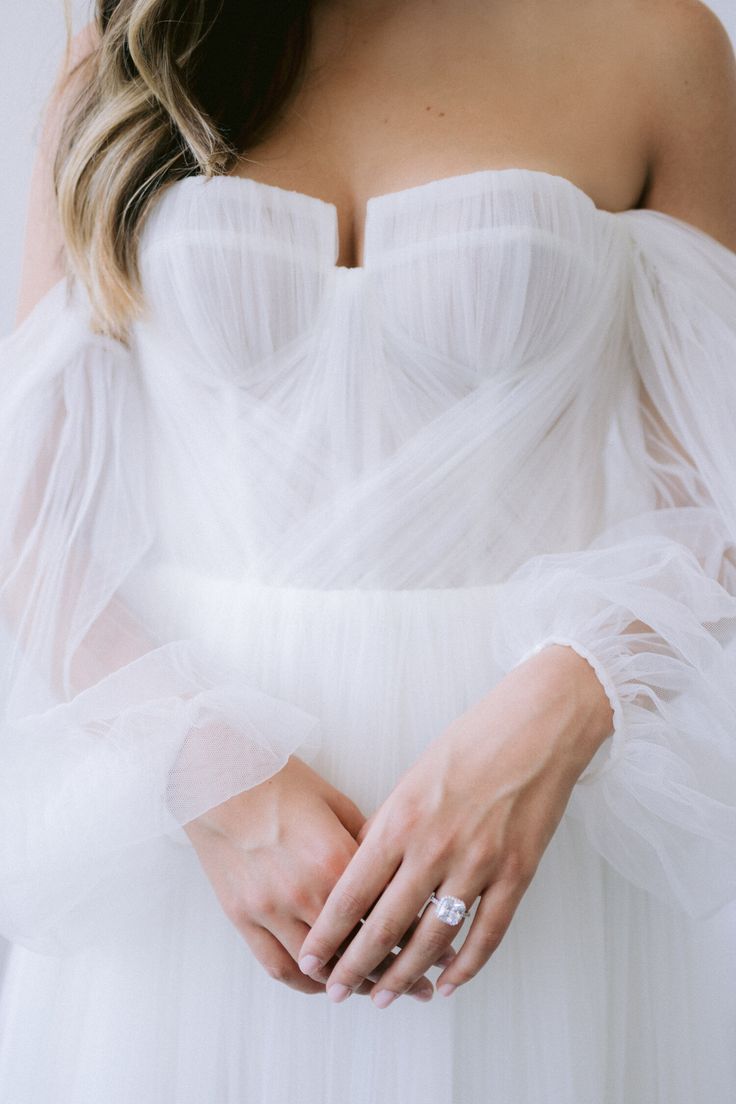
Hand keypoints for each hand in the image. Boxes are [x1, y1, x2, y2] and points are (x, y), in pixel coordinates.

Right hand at [182, 754, 453, 997]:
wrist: (218, 777)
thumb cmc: (279, 780)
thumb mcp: (335, 803)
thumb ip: (365, 841)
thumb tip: (392, 869)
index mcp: (336, 860)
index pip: (387, 912)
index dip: (417, 936)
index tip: (439, 949)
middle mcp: (306, 892)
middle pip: (359, 949)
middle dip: (395, 971)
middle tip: (419, 985)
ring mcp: (271, 909)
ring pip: (320, 968)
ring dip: (351, 983)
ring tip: (376, 990)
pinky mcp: (242, 917)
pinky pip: (278, 966)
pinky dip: (305, 982)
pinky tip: (324, 984)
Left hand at [297, 644, 613, 1006]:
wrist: (535, 726)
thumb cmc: (468, 744)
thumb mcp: (412, 780)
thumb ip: (387, 830)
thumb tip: (363, 877)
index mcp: (400, 821)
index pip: (351, 893)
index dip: (328, 935)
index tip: (311, 960)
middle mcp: (433, 848)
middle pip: (384, 926)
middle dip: (354, 967)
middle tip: (337, 993)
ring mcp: (478, 864)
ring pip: (432, 941)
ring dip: (405, 975)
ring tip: (384, 996)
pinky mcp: (517, 873)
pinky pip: (486, 935)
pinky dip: (466, 967)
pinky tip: (448, 985)